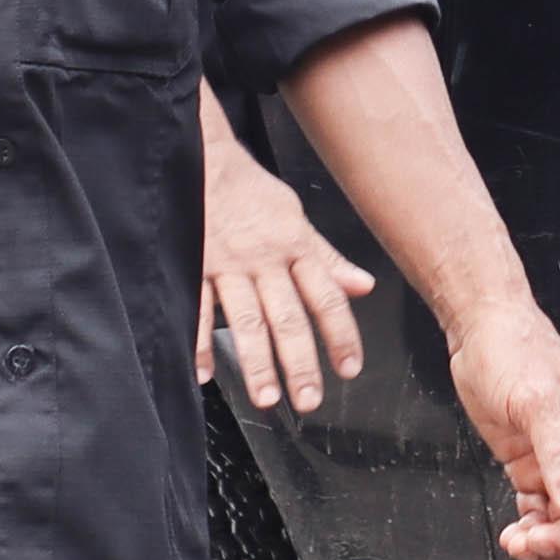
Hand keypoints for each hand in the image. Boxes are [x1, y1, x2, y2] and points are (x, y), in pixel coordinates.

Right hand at [202, 128, 380, 412]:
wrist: (203, 160)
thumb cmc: (251, 192)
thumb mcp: (296, 219)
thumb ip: (328, 258)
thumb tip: (364, 286)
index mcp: (295, 248)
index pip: (326, 297)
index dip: (341, 334)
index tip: (349, 369)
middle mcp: (265, 260)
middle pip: (288, 316)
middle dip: (300, 361)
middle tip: (309, 399)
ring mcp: (228, 265)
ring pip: (247, 319)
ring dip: (257, 361)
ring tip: (266, 398)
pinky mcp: (195, 265)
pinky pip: (199, 308)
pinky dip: (199, 342)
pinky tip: (203, 374)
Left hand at [442, 306, 559, 559]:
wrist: (481, 331)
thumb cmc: (516, 348)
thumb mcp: (536, 400)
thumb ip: (558, 453)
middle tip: (538, 543)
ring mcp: (558, 462)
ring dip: (549, 542)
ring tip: (520, 543)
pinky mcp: (531, 467)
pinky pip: (541, 512)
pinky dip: (531, 531)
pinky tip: (515, 535)